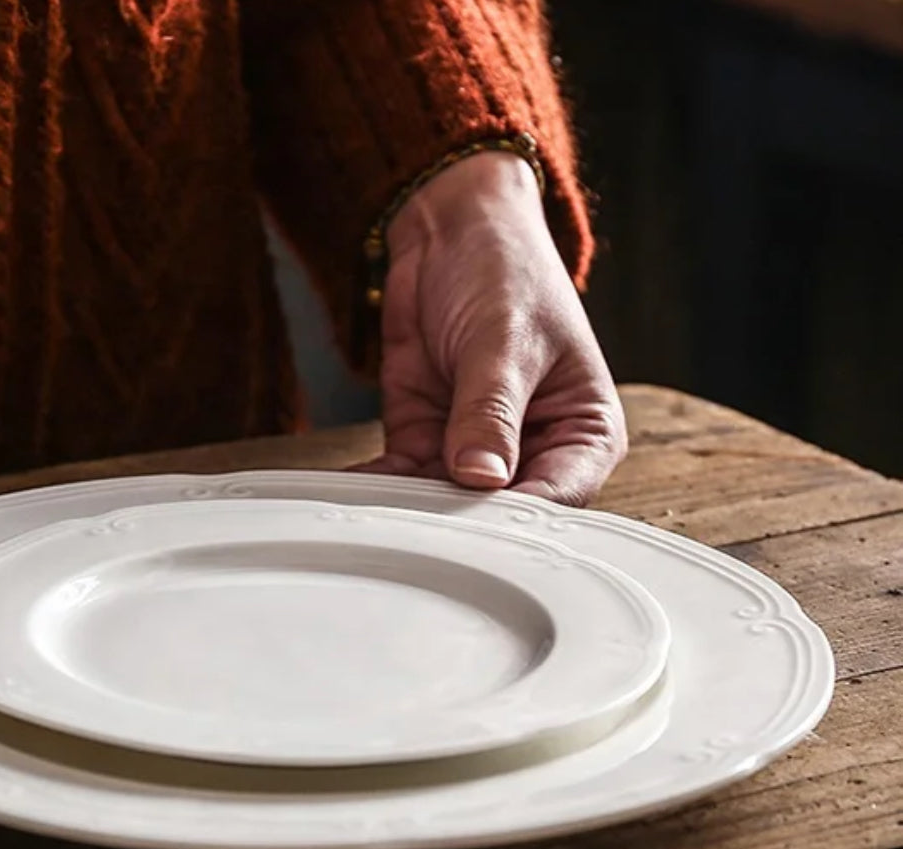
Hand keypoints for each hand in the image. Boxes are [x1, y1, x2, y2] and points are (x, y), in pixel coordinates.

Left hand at [357, 151, 625, 505]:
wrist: (449, 230)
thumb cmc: (506, 271)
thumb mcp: (504, 339)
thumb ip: (491, 410)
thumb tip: (482, 475)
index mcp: (583, 432)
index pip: (559, 496)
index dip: (519, 517)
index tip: (478, 524)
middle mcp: (532, 452)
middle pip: (498, 513)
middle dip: (457, 523)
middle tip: (416, 532)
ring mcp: (474, 450)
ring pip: (444, 503)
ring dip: (408, 511)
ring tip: (375, 520)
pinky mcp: (425, 441)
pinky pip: (400, 478)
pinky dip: (375, 487)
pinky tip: (350, 495)